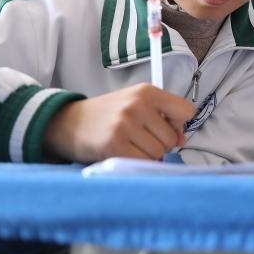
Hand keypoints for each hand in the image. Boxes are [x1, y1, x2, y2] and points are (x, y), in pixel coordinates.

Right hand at [43, 83, 195, 162]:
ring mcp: (124, 125)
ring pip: (159, 152)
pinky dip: (137, 162)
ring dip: (148, 154)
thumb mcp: (137, 105)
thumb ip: (164, 118)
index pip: (186, 111)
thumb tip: (182, 140)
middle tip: (140, 138)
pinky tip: (124, 153)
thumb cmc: (109, 115)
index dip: (178, 123)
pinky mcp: (114, 146)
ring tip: (130, 145)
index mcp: (147, 91)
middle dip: (160, 143)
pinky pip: (142, 162)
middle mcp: (137, 105)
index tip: (163, 125)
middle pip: (171, 137)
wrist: (67, 122)